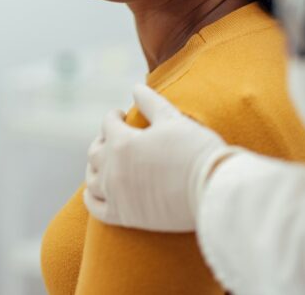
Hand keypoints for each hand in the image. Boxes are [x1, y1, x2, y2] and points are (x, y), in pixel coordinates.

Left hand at [84, 83, 231, 231]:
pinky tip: (94, 191)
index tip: (121, 116)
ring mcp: (116, 194)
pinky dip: (91, 197)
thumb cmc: (196, 150)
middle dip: (102, 141)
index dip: (114, 117)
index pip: (108, 124)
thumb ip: (150, 103)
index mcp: (123, 142)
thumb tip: (136, 87)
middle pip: (95, 151)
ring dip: (95, 167)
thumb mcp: (172, 119)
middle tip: (112, 138)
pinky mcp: (124, 217)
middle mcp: (113, 168)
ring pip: (92, 179)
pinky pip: (95, 208)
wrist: (213, 190)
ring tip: (104, 163)